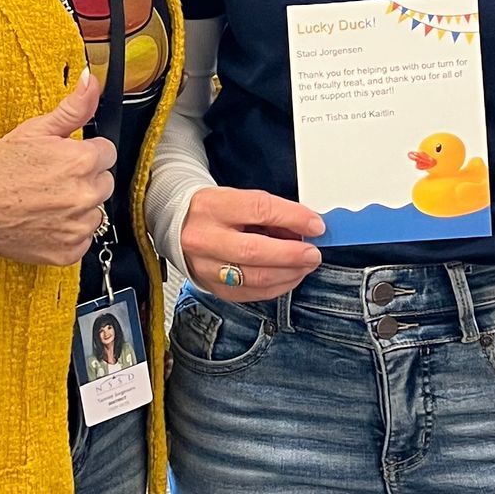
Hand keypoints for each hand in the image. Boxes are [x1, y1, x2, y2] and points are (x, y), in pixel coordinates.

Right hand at [0, 73, 117, 267]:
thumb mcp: (35, 130)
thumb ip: (73, 108)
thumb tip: (91, 81)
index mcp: (82, 161)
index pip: (107, 152)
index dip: (85, 153)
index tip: (65, 159)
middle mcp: (85, 195)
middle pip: (104, 182)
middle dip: (85, 179)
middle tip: (52, 180)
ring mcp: (78, 226)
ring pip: (96, 212)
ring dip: (79, 207)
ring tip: (47, 201)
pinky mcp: (70, 250)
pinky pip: (83, 239)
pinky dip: (68, 232)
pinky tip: (45, 221)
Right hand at [179, 185, 324, 302]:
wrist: (178, 225)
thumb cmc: (214, 211)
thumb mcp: (238, 199)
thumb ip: (270, 213)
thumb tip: (306, 228)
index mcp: (212, 206)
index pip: (259, 210)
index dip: (293, 218)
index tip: (316, 225)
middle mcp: (205, 238)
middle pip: (254, 251)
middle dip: (292, 255)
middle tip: (313, 254)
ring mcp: (206, 266)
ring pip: (254, 278)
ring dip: (288, 274)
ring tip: (305, 265)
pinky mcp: (211, 287)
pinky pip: (250, 294)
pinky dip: (276, 287)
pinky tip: (289, 277)